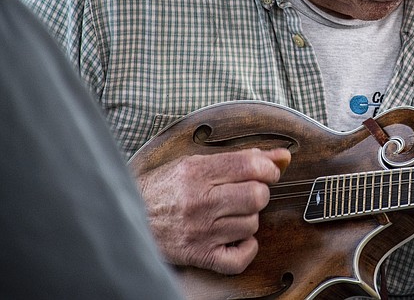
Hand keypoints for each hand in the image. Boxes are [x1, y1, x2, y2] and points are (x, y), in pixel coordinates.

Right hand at [138, 147, 290, 273]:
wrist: (129, 216)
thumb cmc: (166, 187)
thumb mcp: (197, 162)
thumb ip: (242, 157)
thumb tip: (283, 156)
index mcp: (197, 173)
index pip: (250, 166)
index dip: (269, 168)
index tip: (268, 172)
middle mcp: (199, 202)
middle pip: (257, 196)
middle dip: (259, 192)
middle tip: (247, 192)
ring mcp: (200, 231)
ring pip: (252, 224)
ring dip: (249, 218)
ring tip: (232, 213)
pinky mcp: (200, 255)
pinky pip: (240, 258)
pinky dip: (246, 248)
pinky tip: (237, 237)